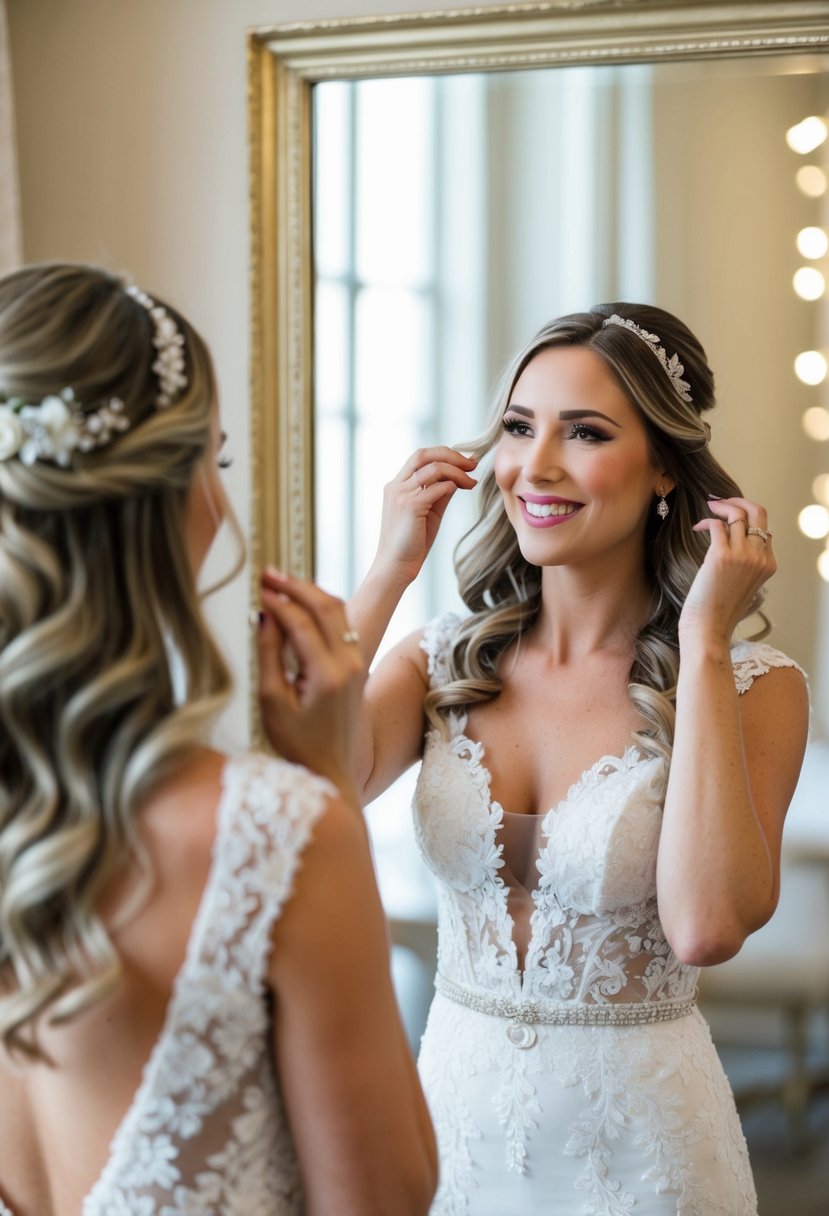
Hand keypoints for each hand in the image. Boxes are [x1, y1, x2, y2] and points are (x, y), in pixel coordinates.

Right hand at [257, 569, 365, 795]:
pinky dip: (321, 607)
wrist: (329, 770)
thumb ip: (268, 654)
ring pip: (339, 610)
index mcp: (328, 675)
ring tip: (282, 582)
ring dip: (311, 591)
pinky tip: (300, 603)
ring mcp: (358, 663)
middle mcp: (350, 664)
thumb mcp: (271, 701)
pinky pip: (342, 624)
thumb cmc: (296, 744)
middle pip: (326, 606)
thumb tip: (264, 616)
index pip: (301, 622)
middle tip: (268, 574)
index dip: (277, 601)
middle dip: (296, 586)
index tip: (257, 588)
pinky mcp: (357, 665)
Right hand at [372, 447, 477, 585]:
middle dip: (451, 455)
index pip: (420, 457)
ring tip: (472, 482)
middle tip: (473, 464)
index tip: (466, 462)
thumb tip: (456, 479)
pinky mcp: (410, 506)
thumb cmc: (411, 543)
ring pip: (434, 468)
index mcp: (397, 486)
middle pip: (424, 454)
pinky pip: (437, 487)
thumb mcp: (428, 512)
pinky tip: (464, 489)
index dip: (444, 454)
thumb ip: (438, 494)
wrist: (395, 567)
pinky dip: (453, 485)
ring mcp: (401, 494)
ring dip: (458, 471)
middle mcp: (396, 486)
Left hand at [679, 496, 775, 644]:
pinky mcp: (721, 555)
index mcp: (768, 564)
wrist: (709, 627)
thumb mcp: (743, 583)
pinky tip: (697, 527)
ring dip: (719, 506)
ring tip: (707, 508)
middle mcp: (760, 557)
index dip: (746, 516)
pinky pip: (717, 525)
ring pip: (737, 514)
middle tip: (720, 500)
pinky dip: (706, 521)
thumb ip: (745, 562)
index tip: (729, 513)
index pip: (764, 527)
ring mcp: (743, 555)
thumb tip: (729, 537)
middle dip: (739, 501)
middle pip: (758, 512)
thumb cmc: (720, 609)